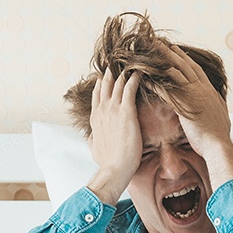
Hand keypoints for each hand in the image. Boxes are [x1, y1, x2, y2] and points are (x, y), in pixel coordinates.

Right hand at [86, 67, 142, 204]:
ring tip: (131, 63)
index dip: (101, 85)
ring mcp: (113, 110)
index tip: (105, 76)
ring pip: (117, 83)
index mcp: (95, 118)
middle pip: (106, 85)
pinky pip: (130, 88)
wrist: (114, 169)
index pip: (97, 96)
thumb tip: (92, 138)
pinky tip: (140, 71)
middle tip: (118, 63)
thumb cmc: (107, 163)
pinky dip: (134, 78)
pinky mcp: (126, 112)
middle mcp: (102, 110)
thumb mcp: (94, 148)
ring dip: (124, 72)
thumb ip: (93, 139)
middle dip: (111, 73)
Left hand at [158, 42, 232, 158]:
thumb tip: (218, 98)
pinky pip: (166, 92)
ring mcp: (193, 96)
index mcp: (209, 90)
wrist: (218, 145)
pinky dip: (155, 84)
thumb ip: (218, 102)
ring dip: (160, 63)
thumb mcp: (223, 113)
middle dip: (170, 53)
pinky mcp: (184, 106)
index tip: (175, 49)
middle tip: (158, 43)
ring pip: (174, 74)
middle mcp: (201, 89)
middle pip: (183, 66)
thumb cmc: (220, 134)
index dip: (184, 58)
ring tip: (148, 54)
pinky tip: (144, 79)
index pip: (195, 69)